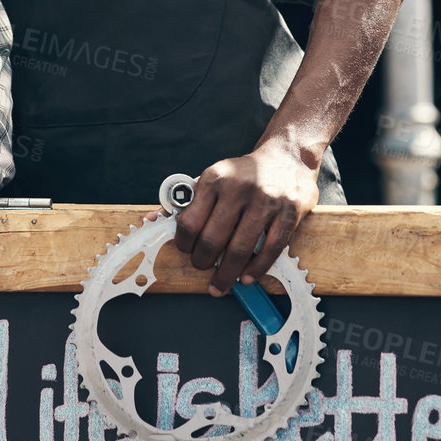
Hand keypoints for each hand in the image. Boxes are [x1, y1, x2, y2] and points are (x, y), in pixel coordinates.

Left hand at [172, 138, 320, 295]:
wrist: (286, 156)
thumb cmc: (243, 174)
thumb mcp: (213, 178)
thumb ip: (184, 200)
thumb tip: (153, 220)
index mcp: (214, 179)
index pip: (189, 222)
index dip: (183, 244)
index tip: (186, 250)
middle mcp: (238, 189)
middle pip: (212, 240)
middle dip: (202, 262)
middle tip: (202, 268)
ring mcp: (265, 201)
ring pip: (240, 249)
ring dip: (227, 274)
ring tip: (220, 284)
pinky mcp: (288, 213)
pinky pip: (271, 249)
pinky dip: (256, 269)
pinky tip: (246, 278)